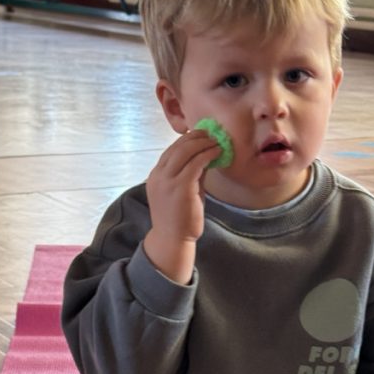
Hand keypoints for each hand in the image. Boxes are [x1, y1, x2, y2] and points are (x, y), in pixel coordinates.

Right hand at [144, 131, 219, 282]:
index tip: (202, 135)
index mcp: (156, 175)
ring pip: (186, 151)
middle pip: (178, 146)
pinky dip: (207, 154)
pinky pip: (195, 163)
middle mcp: (159, 175)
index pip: (171, 150)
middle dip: (196, 136)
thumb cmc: (178, 218)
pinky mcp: (180, 188)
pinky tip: (217, 153)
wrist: (172, 239)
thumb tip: (206, 157)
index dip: (187, 139)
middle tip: (211, 134)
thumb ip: (191, 174)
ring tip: (217, 142)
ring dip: (204, 143)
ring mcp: (168, 181)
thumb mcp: (183, 191)